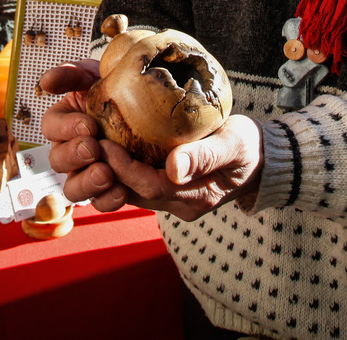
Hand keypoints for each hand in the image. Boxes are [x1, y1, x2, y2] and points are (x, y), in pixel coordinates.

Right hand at [39, 60, 127, 210]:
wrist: (165, 116)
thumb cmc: (128, 88)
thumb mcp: (102, 72)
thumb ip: (73, 73)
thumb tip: (45, 82)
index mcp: (67, 120)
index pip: (51, 126)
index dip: (64, 128)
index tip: (88, 124)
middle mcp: (73, 149)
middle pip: (57, 160)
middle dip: (74, 154)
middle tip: (94, 147)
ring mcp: (89, 172)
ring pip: (72, 188)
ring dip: (86, 182)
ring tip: (106, 173)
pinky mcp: (108, 191)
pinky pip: (100, 203)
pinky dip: (107, 199)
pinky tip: (121, 191)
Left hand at [95, 114, 263, 221]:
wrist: (260, 157)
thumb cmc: (249, 147)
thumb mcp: (233, 145)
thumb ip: (205, 156)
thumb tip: (174, 168)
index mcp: (196, 197)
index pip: (149, 186)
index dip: (123, 167)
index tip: (104, 142)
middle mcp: (180, 204)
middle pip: (133, 192)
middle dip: (107, 169)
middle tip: (86, 142)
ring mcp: (173, 199)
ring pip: (130, 190)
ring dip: (109, 170)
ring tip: (89, 144)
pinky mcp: (168, 188)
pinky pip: (137, 182)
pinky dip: (120, 166)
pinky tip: (106, 144)